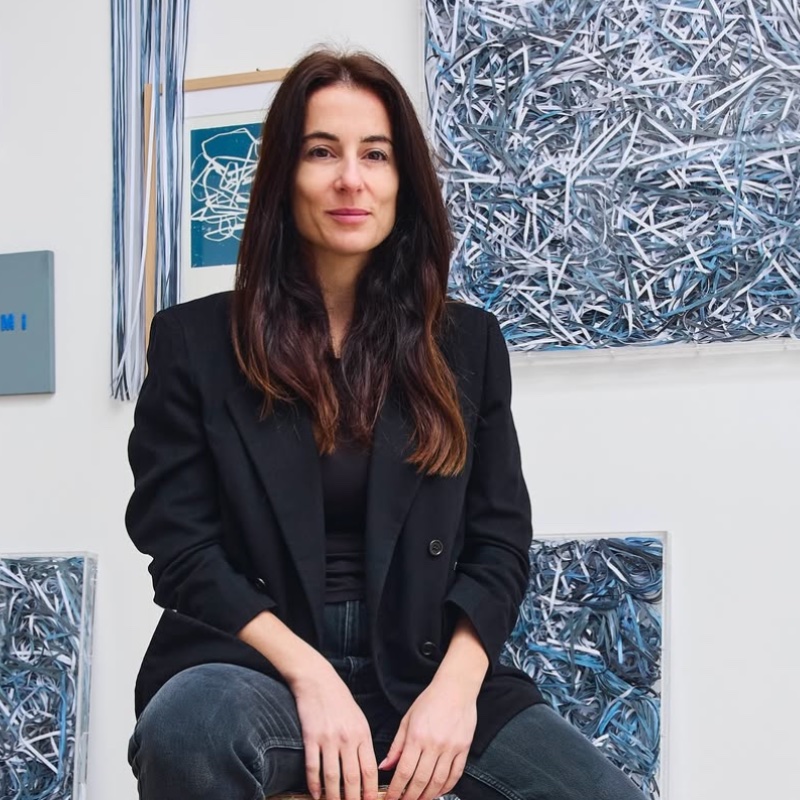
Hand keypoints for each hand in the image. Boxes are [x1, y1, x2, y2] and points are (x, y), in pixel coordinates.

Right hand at [290, 661, 378, 799]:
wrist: (318, 680)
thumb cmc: (340, 701)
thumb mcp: (359, 719)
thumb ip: (363, 743)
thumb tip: (369, 770)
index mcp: (362, 734)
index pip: (369, 770)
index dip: (370, 791)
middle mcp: (347, 738)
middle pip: (352, 778)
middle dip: (353, 799)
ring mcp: (328, 739)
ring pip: (332, 777)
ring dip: (333, 797)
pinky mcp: (311, 737)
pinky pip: (313, 767)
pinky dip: (314, 784)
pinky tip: (316, 794)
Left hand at [379, 676, 477, 799]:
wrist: (456, 688)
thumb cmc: (430, 700)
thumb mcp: (407, 719)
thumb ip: (396, 745)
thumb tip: (384, 766)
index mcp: (416, 736)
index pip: (404, 771)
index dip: (396, 790)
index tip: (390, 799)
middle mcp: (434, 744)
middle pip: (420, 780)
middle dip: (410, 797)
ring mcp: (450, 748)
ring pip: (438, 781)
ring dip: (427, 796)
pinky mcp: (464, 749)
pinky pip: (455, 774)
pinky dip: (446, 787)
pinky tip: (438, 791)